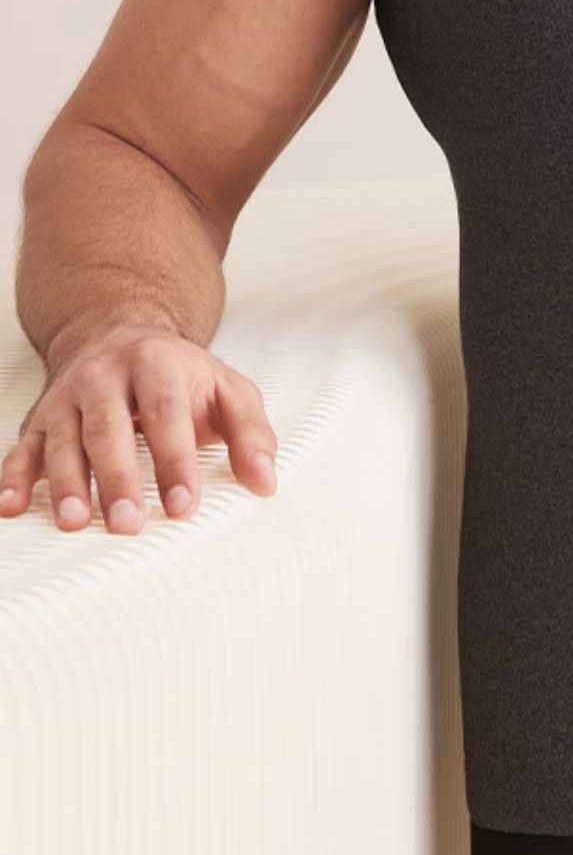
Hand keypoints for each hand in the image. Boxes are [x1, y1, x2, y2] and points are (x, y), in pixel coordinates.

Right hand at [0, 324, 278, 531]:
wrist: (118, 331)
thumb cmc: (180, 377)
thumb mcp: (226, 390)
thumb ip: (250, 432)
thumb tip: (266, 482)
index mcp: (158, 365)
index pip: (166, 414)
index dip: (174, 461)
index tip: (183, 507)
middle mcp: (107, 376)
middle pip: (109, 427)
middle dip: (118, 476)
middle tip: (127, 523)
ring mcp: (69, 397)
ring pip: (63, 440)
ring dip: (66, 483)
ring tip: (75, 523)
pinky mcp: (39, 418)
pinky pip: (22, 449)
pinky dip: (12, 478)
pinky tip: (9, 508)